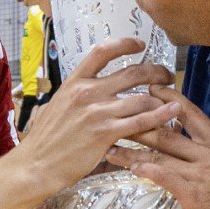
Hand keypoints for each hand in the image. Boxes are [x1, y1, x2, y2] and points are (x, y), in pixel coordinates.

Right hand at [14, 38, 178, 191]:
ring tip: (172, 101)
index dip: (124, 44)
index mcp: (74, 82)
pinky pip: (142, 120)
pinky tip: (173, 112)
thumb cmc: (46, 140)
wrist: (36, 164)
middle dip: (156, 71)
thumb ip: (78, 96)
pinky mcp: (106, 132)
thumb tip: (95, 92)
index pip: (102, 51)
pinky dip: (161, 115)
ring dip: (161, 98)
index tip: (140, 45)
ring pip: (141, 97)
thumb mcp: (58, 106)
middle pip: (132, 72)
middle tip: (167, 76)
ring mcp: (98, 112)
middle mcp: (87, 92)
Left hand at [104, 86, 209, 208]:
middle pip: (170, 132)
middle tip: (118, 118)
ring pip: (161, 154)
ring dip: (133, 152)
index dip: (169, 100)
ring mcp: (204, 172)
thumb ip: (205, 156)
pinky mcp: (194, 192)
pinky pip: (164, 175)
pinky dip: (145, 170)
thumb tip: (180, 142)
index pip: (192, 114)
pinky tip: (130, 168)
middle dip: (140, 125)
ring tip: (112, 148)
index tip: (149, 90)